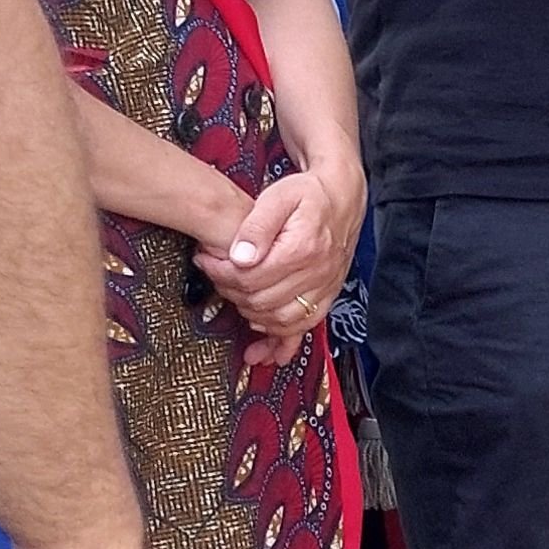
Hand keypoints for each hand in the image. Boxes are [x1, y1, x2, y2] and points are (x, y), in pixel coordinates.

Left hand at [199, 169, 355, 366]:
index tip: (206, 261)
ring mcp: (325, 288)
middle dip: (231, 291)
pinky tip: (267, 353)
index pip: (250, 276)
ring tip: (235, 297)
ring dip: (252, 315)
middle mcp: (318, 273)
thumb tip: (238, 257)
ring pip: (282, 319)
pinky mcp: (326, 296)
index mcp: (302, 248)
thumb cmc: (308, 195)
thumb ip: (256, 225)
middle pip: (262, 300)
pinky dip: (285, 343)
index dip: (220, 272)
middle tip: (216, 276)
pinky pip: (306, 327)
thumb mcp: (278, 197)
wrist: (343, 198)